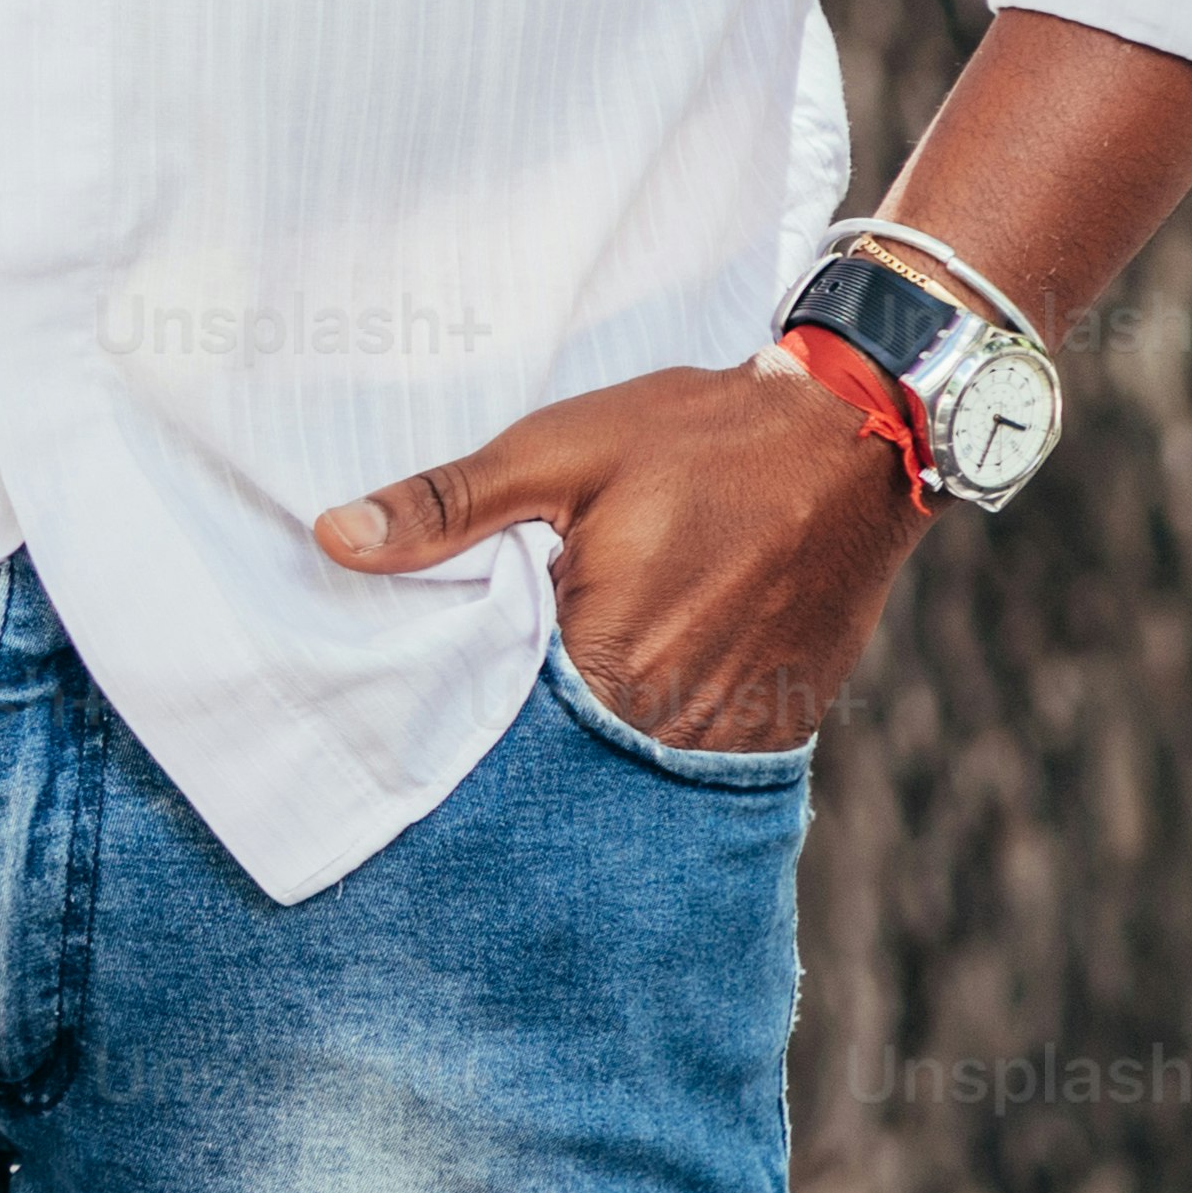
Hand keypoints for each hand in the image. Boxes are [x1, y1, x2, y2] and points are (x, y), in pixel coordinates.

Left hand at [320, 361, 924, 751]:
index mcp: (606, 661)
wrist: (857, 436)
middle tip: (489, 672)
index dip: (455, 700)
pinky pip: (692, 748)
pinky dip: (655, 720)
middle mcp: (674, 721)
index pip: (495, 722)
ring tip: (566, 671)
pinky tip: (633, 674)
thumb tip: (335, 540)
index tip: (424, 674)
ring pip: (628, 756)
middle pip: (562, 748)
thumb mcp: (556, 452)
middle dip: (519, 721)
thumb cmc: (701, 437)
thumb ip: (448, 507)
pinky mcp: (780, 725)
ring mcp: (736, 732)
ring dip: (590, 726)